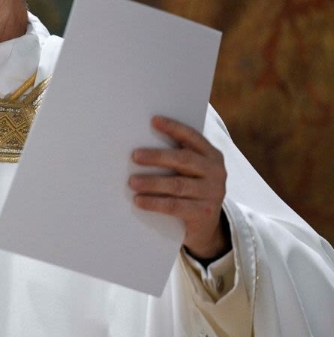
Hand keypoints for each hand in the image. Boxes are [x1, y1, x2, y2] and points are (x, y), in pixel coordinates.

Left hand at [129, 115, 229, 259]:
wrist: (206, 226)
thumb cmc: (190, 190)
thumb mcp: (189, 171)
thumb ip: (176, 157)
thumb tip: (142, 143)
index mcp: (212, 155)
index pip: (192, 137)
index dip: (174, 128)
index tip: (153, 120)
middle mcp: (216, 172)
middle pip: (183, 160)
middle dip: (157, 156)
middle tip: (134, 155)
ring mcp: (212, 193)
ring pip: (178, 185)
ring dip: (152, 182)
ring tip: (131, 182)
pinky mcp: (205, 213)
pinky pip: (175, 206)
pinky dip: (155, 202)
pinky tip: (138, 200)